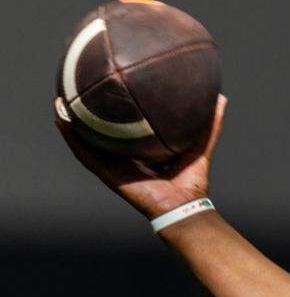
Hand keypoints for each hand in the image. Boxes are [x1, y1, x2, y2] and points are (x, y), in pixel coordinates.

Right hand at [54, 94, 226, 218]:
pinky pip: (84, 153)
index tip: (109, 90)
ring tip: (60, 101)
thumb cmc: (191, 181)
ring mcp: (112, 166)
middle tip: (78, 90)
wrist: (183, 206)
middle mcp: (123, 158)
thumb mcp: (200, 145)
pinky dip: (72, 136)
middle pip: (100, 133)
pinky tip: (62, 119)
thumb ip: (210, 124)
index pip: (124, 129)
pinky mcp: (106, 173)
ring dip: (70, 122)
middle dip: (88, 113)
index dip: (116, 111)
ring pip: (85, 141)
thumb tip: (221, 98)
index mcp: (141, 152)